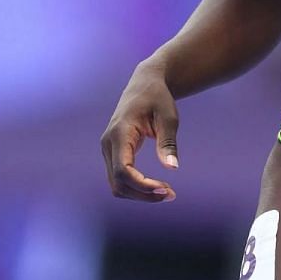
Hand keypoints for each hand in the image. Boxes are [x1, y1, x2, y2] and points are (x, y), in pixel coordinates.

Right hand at [100, 59, 181, 201]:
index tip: (167, 189)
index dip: (143, 186)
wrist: (144, 84)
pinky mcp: (113, 153)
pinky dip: (136, 187)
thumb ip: (168, 142)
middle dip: (143, 194)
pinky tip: (156, 186)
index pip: (123, 171)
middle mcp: (108, 143)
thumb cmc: (158, 98)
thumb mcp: (168, 117)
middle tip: (171, 195)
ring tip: (166, 192)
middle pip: (118, 183)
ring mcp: (108, 149)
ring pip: (117, 185)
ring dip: (140, 194)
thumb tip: (172, 168)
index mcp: (120, 133)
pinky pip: (120, 178)